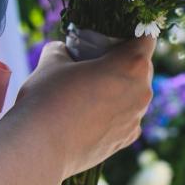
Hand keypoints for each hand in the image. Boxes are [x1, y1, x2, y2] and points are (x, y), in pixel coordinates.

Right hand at [10, 37, 154, 183]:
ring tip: (88, 93)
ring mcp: (137, 118)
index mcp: (132, 64)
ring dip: (118, 90)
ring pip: (133, 95)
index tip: (111, 40)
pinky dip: (113, 114)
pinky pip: (126, 118)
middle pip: (142, 68)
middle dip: (122, 63)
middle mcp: (143, 92)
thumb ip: (63, 49)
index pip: (145, 39)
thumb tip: (64, 50)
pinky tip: (89, 116)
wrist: (40, 148)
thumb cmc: (48, 97)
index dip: (130, 35)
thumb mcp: (52, 61)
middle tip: (95, 64)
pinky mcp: (126, 140)